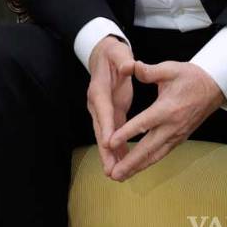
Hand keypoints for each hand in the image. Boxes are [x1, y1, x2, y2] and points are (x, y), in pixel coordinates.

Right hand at [87, 36, 133, 178]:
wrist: (104, 55)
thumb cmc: (113, 54)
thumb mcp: (119, 53)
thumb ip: (123, 59)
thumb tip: (129, 65)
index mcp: (99, 89)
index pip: (103, 110)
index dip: (107, 127)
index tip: (110, 143)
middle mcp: (97, 103)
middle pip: (100, 130)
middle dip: (105, 150)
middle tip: (110, 169)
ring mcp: (101, 111)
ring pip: (104, 135)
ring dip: (109, 155)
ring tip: (115, 173)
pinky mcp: (109, 114)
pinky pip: (112, 134)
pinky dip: (116, 149)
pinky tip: (122, 162)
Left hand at [107, 60, 224, 181]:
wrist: (214, 87)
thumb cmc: (190, 76)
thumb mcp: (170, 68)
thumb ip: (148, 70)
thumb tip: (129, 66)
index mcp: (167, 109)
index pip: (143, 124)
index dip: (126, 133)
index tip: (110, 143)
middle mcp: (172, 126)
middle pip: (148, 148)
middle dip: (130, 162)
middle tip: (113, 174)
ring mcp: (177, 135)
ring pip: (155, 155)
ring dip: (137, 167)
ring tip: (120, 176)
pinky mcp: (179, 138)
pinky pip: (162, 153)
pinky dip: (148, 162)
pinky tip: (136, 169)